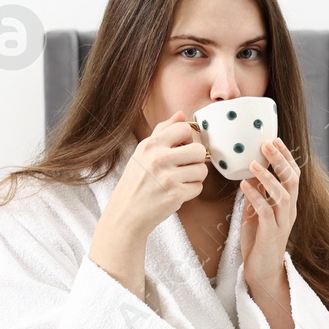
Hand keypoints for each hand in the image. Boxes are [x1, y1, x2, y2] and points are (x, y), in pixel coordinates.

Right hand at [101, 110, 207, 240]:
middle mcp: (159, 159)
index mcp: (150, 145)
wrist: (126, 213)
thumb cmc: (136, 181)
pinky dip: (191, 191)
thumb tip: (181, 114)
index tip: (181, 149)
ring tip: (179, 180)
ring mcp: (168, 177)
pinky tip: (176, 192)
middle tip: (183, 167)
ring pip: (202, 170)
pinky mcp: (175, 195)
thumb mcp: (143, 152)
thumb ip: (162, 131)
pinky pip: (198, 187)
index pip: (184, 129)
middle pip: (199, 150)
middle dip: (196, 160)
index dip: (188, 139)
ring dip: (195, 177)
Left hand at [239, 137, 300, 290]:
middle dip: (280, 160)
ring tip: (252, 163)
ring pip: (282, 194)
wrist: (262, 272)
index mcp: (288, 205)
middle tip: (266, 143)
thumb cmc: (259, 243)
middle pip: (292, 180)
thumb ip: (259, 196)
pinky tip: (244, 187)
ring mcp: (283, 223)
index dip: (285, 157)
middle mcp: (290, 211)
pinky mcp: (271, 234)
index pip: (292, 175)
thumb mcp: (258, 214)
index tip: (274, 140)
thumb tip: (252, 176)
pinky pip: (265, 212)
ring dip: (267, 177)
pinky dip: (255, 197)